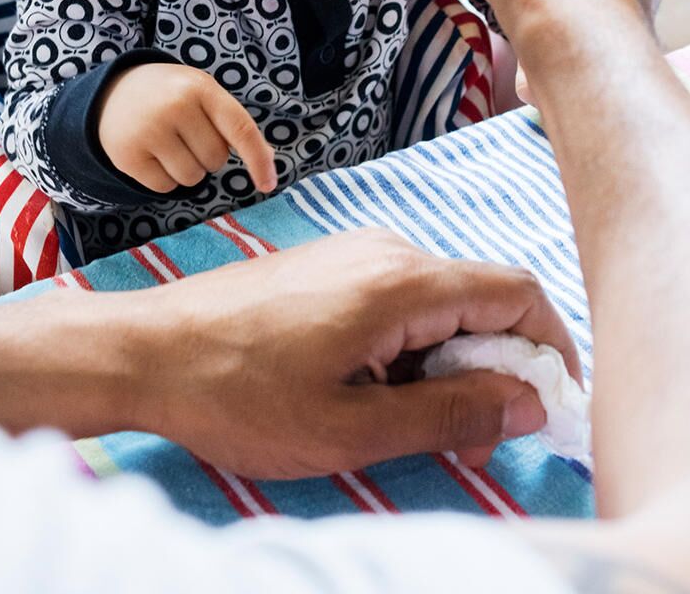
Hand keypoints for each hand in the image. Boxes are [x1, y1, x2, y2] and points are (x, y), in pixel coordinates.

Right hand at [98, 62, 275, 194]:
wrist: (111, 92)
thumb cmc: (170, 96)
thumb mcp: (201, 94)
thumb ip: (233, 123)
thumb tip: (268, 161)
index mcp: (201, 87)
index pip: (241, 129)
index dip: (258, 159)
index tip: (269, 184)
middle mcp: (175, 106)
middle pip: (216, 160)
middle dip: (207, 155)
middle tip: (185, 133)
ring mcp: (149, 130)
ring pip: (192, 178)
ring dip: (187, 169)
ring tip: (168, 143)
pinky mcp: (127, 155)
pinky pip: (165, 188)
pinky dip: (164, 178)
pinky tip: (151, 154)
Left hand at [128, 229, 581, 478]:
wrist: (140, 353)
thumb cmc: (235, 395)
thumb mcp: (351, 429)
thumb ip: (450, 414)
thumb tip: (527, 404)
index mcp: (402, 282)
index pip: (518, 294)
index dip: (549, 350)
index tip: (547, 407)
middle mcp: (385, 250)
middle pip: (481, 300)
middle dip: (491, 371)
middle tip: (469, 440)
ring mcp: (352, 253)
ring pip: (437, 306)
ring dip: (443, 366)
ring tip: (399, 426)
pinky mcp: (326, 267)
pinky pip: (396, 302)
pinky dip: (406, 351)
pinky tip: (363, 396)